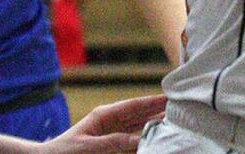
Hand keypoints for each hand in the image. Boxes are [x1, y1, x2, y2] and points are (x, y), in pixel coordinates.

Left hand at [39, 94, 166, 152]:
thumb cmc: (64, 152)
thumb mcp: (88, 147)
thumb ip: (113, 143)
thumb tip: (139, 139)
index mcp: (104, 115)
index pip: (134, 106)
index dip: (152, 101)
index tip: (170, 97)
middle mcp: (111, 121)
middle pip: (140, 114)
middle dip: (159, 110)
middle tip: (180, 107)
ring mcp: (112, 133)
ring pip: (139, 126)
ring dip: (155, 123)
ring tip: (175, 121)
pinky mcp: (112, 146)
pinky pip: (133, 141)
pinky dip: (146, 139)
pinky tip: (158, 138)